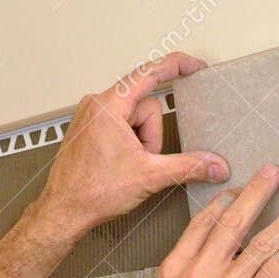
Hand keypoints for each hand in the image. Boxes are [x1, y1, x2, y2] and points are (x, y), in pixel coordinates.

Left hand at [34, 53, 228, 240]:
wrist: (64, 212)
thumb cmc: (90, 193)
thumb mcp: (149, 177)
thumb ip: (188, 167)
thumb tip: (215, 165)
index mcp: (109, 105)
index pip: (150, 73)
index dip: (177, 66)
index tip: (194, 65)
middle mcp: (97, 104)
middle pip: (146, 107)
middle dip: (151, 136)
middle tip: (141, 160)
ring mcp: (90, 116)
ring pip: (134, 119)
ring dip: (140, 143)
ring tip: (125, 165)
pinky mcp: (88, 129)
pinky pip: (120, 127)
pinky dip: (128, 144)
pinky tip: (118, 164)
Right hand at [139, 165, 278, 277]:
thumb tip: (201, 269)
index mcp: (174, 269)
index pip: (202, 224)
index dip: (224, 203)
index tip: (238, 191)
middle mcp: (200, 272)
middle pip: (234, 222)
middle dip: (257, 193)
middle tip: (273, 173)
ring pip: (262, 243)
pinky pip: (277, 272)